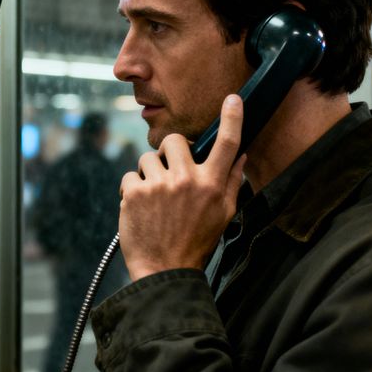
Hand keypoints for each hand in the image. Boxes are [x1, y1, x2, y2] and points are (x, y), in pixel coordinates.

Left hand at [118, 95, 246, 280]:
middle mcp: (187, 181)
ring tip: (154, 197)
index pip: (227, 145)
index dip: (232, 118)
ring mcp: (159, 186)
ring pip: (148, 157)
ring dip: (149, 172)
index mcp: (212, 186)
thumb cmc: (195, 243)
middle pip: (176, 140)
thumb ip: (231, 183)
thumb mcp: (223, 216)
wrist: (164, 272)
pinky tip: (140, 207)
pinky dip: (132, 189)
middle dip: (170, 151)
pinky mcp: (134, 193)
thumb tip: (241, 158)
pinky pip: (130, 175)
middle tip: (169, 170)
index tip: (233, 99)